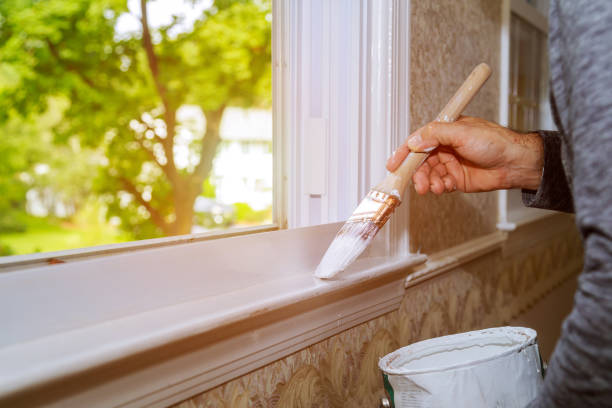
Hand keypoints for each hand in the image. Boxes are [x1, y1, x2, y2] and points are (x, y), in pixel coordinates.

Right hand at [386, 116, 543, 194]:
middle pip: (420, 162)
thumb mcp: (463, 132)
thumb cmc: (495, 141)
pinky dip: (439, 187)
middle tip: (419, 184)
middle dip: (417, 174)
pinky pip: (440, 184)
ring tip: (436, 188)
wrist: (515, 163)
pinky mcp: (456, 179)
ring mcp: (450, 164)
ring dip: (429, 182)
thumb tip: (415, 141)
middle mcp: (444, 147)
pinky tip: (445, 187)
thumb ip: (436, 134)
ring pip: (429, 175)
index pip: (417, 141)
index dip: (403, 153)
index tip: (393, 165)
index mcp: (444, 132)